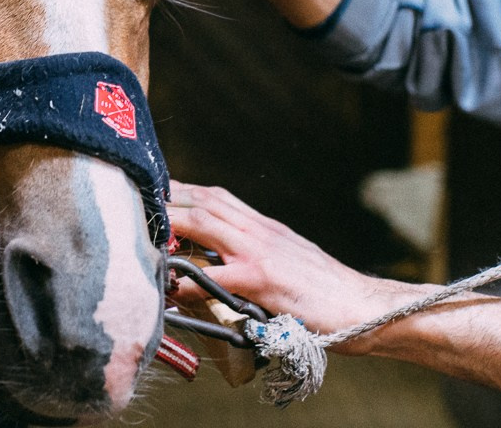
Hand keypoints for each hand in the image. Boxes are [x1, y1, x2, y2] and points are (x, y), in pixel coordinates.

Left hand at [166, 182, 430, 354]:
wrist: (366, 307)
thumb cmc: (325, 292)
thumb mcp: (287, 260)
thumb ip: (252, 255)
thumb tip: (217, 263)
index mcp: (264, 227)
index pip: (215, 197)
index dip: (181, 191)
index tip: (153, 192)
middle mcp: (260, 231)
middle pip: (205, 201)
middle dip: (167, 199)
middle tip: (134, 201)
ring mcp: (262, 253)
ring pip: (207, 223)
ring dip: (172, 223)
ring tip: (143, 229)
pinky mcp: (265, 281)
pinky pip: (219, 276)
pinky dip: (192, 279)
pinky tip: (173, 284)